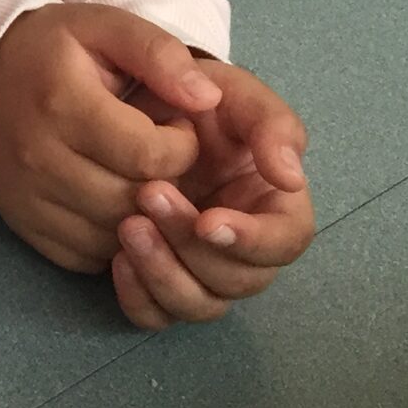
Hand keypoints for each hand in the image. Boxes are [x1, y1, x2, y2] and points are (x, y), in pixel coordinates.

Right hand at [0, 3, 219, 272]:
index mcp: (62, 103)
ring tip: (138, 174)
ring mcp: (26, 196)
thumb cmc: (56, 50)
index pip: (150, 156)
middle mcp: (38, 157)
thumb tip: (209, 99)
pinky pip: (87, 254)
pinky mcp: (23, 223)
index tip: (174, 125)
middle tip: (159, 153)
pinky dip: (112, 237)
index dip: (182, 145)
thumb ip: (161, 54)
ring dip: (142, 213)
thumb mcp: (107, 27)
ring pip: (115, 234)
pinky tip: (112, 199)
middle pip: (133, 199)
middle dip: (166, 182)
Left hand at [109, 60, 313, 328]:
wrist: (136, 101)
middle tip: (148, 197)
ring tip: (127, 226)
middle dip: (193, 248)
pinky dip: (139, 297)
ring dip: (164, 273)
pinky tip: (115, 260)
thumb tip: (291, 177)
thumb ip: (271, 124)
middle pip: (239, 280)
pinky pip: (157, 314)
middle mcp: (244, 244)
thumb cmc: (195, 95)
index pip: (286, 241)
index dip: (252, 240)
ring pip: (199, 304)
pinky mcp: (160, 277)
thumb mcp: (236, 93)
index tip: (208, 220)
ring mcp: (201, 265)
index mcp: (274, 203)